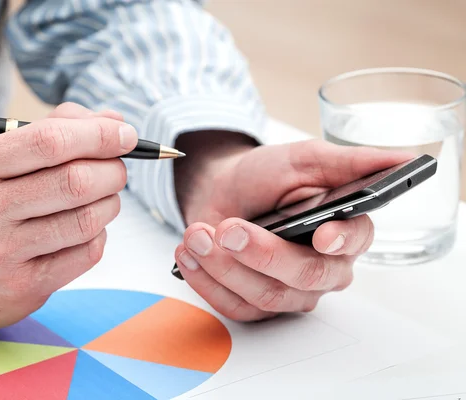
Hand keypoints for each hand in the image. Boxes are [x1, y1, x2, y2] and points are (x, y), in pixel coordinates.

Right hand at [0, 103, 136, 327]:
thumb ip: (56, 128)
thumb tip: (114, 121)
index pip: (50, 141)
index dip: (99, 134)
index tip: (125, 134)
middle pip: (76, 181)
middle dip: (112, 170)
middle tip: (116, 170)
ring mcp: (3, 252)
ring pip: (87, 220)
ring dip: (110, 203)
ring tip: (103, 198)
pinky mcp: (25, 286)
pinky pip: (88, 253)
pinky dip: (99, 234)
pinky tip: (86, 229)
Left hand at [174, 133, 410, 320]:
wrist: (222, 191)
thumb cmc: (266, 176)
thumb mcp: (303, 159)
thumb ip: (349, 162)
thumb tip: (403, 158)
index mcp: (344, 230)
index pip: (355, 242)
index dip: (339, 241)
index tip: (320, 233)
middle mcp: (323, 267)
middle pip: (305, 277)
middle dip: (261, 253)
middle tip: (227, 228)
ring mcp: (289, 291)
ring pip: (266, 296)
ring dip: (224, 265)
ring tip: (198, 233)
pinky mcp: (256, 305)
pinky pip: (235, 307)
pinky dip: (206, 280)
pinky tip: (189, 254)